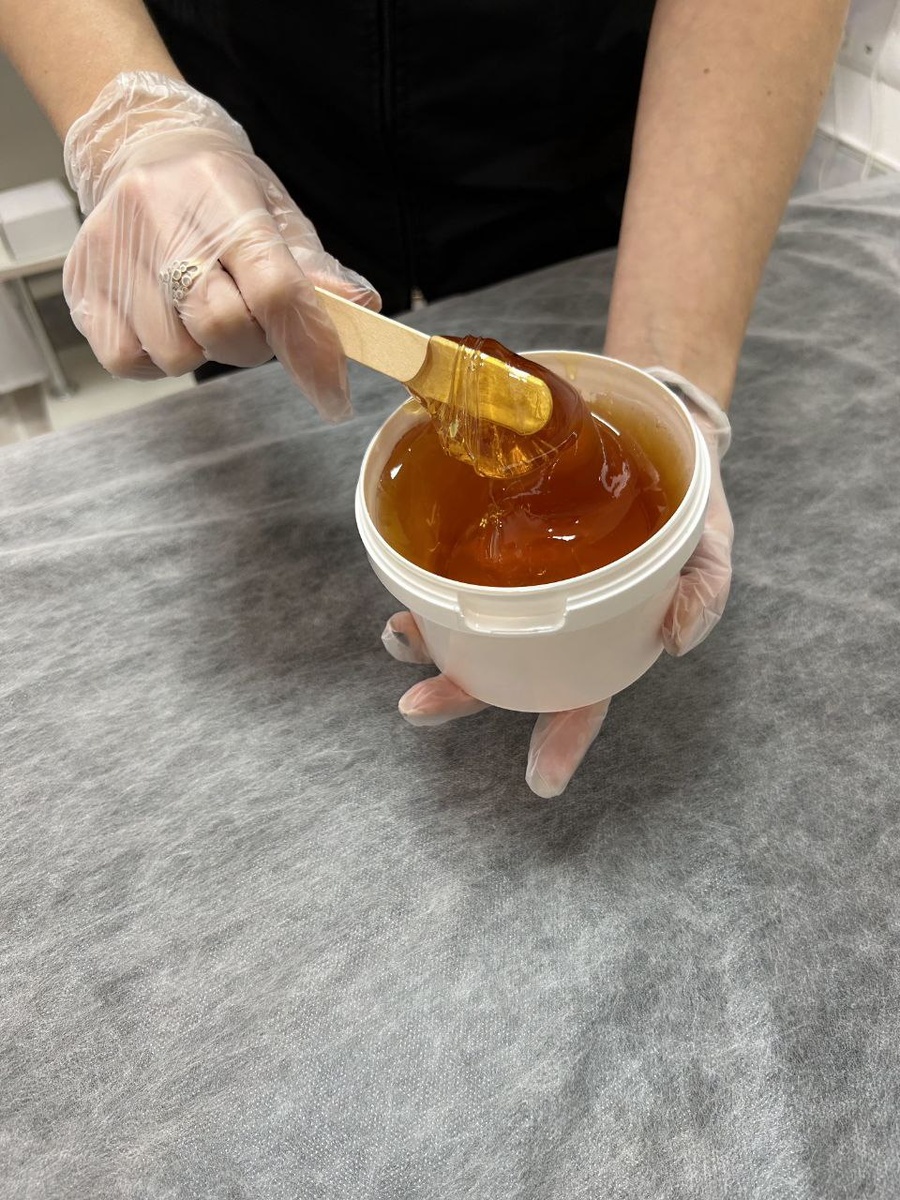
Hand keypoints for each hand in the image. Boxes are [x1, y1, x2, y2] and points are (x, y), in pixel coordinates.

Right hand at [62, 72, 379, 418]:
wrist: (143, 148)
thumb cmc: (222, 193)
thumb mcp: (278, 215)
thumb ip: (317, 270)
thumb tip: (360, 307)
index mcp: (224, 198)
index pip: (274, 288)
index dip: (310, 350)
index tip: (333, 393)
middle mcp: (160, 219)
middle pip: (224, 327)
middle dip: (252, 346)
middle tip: (252, 322)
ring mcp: (113, 254)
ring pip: (176, 355)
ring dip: (201, 350)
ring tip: (201, 310)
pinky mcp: (81, 285)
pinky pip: (128, 361)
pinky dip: (154, 359)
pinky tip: (165, 322)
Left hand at [381, 381, 732, 796]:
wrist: (650, 420)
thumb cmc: (683, 495)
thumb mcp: (710, 541)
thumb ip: (704, 588)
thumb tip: (677, 640)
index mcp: (607, 635)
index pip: (584, 698)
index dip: (563, 742)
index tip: (541, 783)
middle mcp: (555, 617)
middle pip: (506, 672)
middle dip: (460, 695)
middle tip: (417, 707)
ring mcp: (522, 579)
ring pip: (470, 624)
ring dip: (430, 639)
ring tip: (398, 636)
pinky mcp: (497, 531)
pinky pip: (457, 564)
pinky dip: (428, 576)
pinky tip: (405, 576)